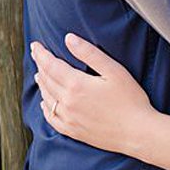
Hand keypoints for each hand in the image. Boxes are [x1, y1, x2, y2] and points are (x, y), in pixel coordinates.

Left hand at [30, 35, 151, 156]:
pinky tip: (44, 102)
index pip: (52, 66)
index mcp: (76, 85)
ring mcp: (67, 118)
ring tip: (39, 73)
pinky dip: (44, 107)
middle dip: (40, 65)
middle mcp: (67, 103)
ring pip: (46, 98)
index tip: (35, 45)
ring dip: (41, 83)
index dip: (42, 54)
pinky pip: (50, 118)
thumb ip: (90, 53)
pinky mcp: (71, 130)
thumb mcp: (114, 70)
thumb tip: (69, 38)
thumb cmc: (129, 98)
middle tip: (35, 53)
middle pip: (47, 80)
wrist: (134, 131)